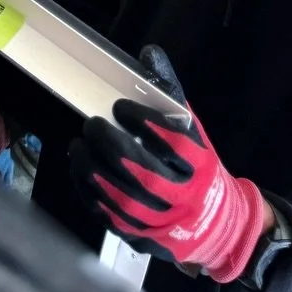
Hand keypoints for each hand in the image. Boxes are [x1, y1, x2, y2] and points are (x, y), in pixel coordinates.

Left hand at [68, 45, 266, 281]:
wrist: (212, 222)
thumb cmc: (195, 166)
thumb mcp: (191, 128)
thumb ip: (168, 92)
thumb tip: (149, 53)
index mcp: (199, 165)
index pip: (172, 144)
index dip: (143, 123)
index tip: (120, 106)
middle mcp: (183, 197)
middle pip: (144, 175)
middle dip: (111, 147)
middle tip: (92, 125)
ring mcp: (162, 223)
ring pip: (124, 200)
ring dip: (94, 172)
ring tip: (79, 147)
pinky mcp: (142, 239)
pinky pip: (111, 218)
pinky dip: (90, 194)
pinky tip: (80, 172)